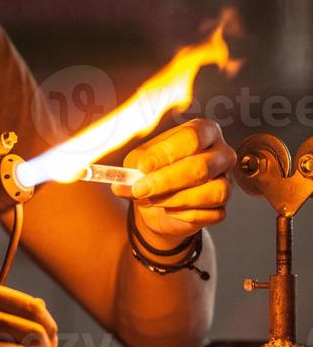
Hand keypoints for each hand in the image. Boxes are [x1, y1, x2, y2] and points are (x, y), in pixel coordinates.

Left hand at [112, 118, 235, 247]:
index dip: (167, 153)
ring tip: (153, 200)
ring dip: (175, 199)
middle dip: (166, 181)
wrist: (157, 204)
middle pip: (201, 166)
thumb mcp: (137, 165)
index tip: (144, 167)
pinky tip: (170, 210)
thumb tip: (121, 181)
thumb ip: (130, 170)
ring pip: (212, 192)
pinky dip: (186, 215)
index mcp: (202, 131)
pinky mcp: (222, 207)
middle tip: (141, 189)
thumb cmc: (152, 173)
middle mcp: (220, 153)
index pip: (191, 137)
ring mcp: (226, 181)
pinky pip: (212, 214)